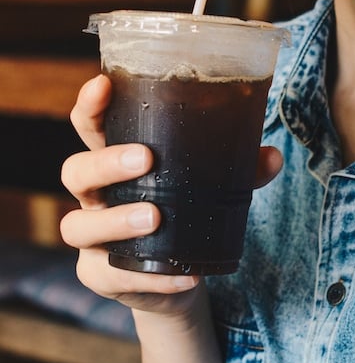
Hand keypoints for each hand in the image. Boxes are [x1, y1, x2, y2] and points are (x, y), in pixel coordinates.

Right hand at [60, 74, 282, 315]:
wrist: (179, 276)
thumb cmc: (187, 214)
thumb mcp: (214, 188)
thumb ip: (242, 170)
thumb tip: (273, 156)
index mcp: (117, 162)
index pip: (90, 128)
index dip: (90, 107)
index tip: (103, 85)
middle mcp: (96, 196)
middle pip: (75, 171)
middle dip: (106, 162)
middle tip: (145, 158)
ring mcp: (92, 239)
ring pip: (78, 226)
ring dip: (114, 220)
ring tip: (154, 217)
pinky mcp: (101, 276)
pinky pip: (113, 277)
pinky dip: (152, 277)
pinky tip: (185, 274)